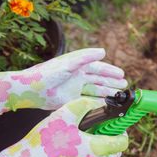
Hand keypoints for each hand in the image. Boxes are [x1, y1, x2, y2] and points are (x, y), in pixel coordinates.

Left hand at [0, 48, 126, 113]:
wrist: (31, 90)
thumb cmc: (47, 73)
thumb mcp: (69, 63)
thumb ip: (86, 57)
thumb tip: (103, 52)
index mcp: (78, 66)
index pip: (98, 68)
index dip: (110, 71)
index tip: (122, 74)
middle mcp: (78, 77)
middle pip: (99, 79)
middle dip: (112, 82)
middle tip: (124, 86)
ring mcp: (76, 89)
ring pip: (96, 90)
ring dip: (108, 92)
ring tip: (119, 95)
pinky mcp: (72, 100)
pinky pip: (88, 100)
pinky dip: (98, 102)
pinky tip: (107, 104)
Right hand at [0, 97, 127, 156]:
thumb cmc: (45, 139)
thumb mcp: (65, 114)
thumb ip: (86, 104)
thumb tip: (101, 102)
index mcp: (97, 149)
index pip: (123, 142)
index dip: (120, 131)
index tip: (111, 124)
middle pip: (115, 152)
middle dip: (110, 139)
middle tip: (96, 129)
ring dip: (101, 150)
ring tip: (84, 139)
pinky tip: (76, 151)